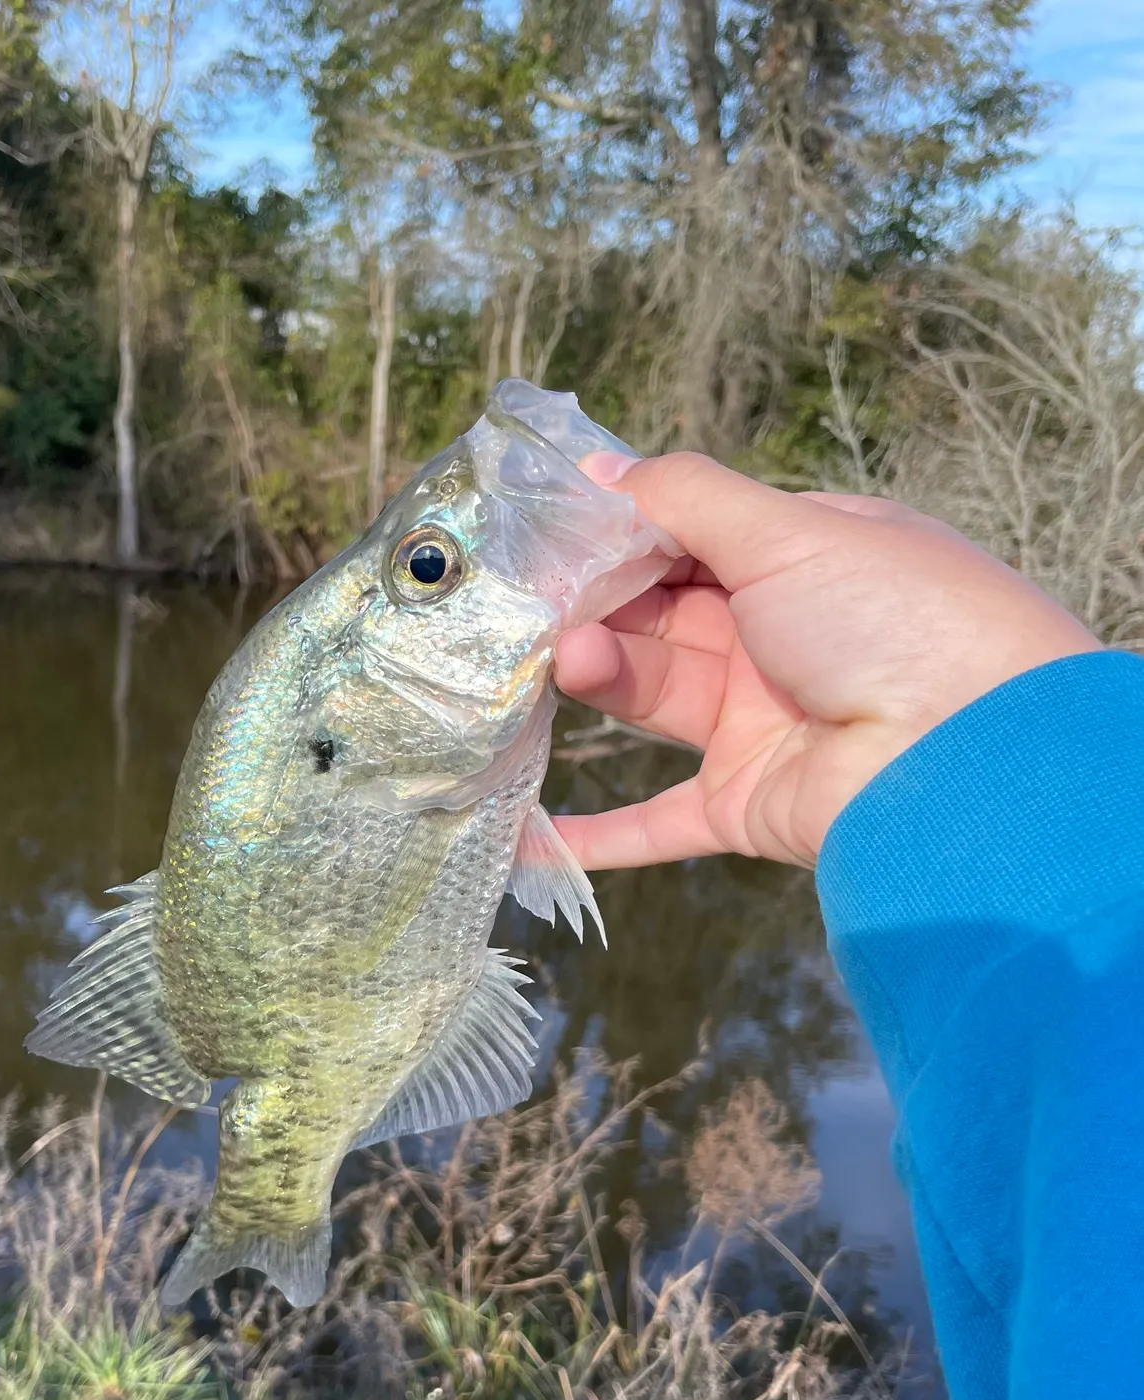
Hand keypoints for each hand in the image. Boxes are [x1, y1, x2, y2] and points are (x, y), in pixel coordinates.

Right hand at [553, 453, 1101, 868]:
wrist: (968, 758)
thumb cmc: (891, 618)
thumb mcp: (789, 532)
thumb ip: (686, 497)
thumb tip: (600, 467)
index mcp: (804, 563)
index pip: (692, 539)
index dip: (622, 535)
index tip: (551, 529)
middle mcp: (780, 640)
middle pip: (662, 616)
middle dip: (600, 605)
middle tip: (536, 600)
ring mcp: (762, 723)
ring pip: (655, 695)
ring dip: (601, 676)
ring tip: (565, 661)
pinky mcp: (747, 803)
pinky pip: (662, 820)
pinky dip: (600, 834)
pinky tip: (529, 835)